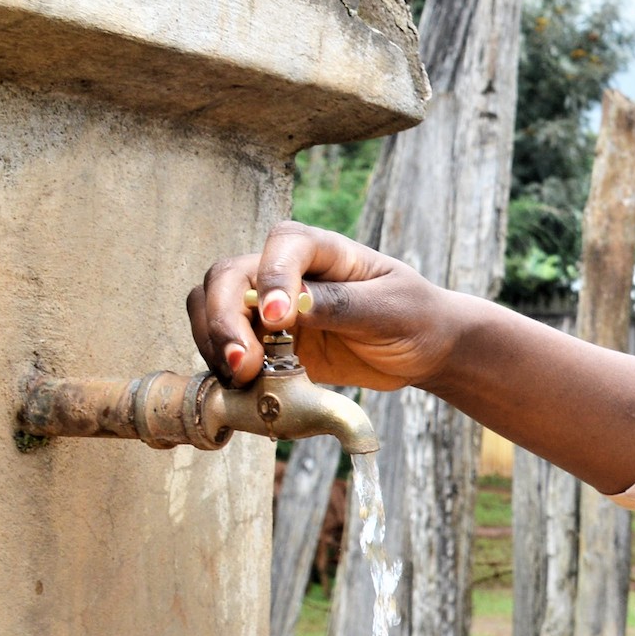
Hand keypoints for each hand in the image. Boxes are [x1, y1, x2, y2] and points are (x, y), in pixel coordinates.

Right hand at [189, 222, 460, 394]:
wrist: (423, 348)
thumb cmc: (413, 317)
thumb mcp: (389, 310)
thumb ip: (340, 305)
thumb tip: (287, 306)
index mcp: (322, 249)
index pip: (281, 246)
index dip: (272, 278)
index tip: (279, 321)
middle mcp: (286, 270)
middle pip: (227, 277)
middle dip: (224, 319)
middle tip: (242, 365)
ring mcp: (269, 305)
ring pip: (211, 307)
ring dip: (214, 343)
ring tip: (240, 379)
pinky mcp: (265, 340)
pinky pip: (224, 345)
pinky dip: (221, 366)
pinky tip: (241, 389)